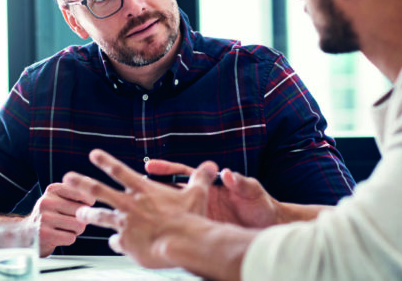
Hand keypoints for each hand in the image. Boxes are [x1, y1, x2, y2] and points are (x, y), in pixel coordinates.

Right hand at [29, 182, 94, 255]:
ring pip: (79, 225)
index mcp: (53, 189)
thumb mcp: (59, 198)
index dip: (88, 202)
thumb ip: (76, 192)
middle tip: (69, 220)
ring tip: (64, 228)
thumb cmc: (50, 215)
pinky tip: (58, 236)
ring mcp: (44, 218)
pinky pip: (71, 238)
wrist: (27, 233)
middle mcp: (47, 201)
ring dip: (76, 230)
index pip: (82, 193)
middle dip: (81, 219)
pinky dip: (68, 239)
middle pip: (82, 211)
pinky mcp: (44, 235)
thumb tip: (92, 190)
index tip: (84, 206)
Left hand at [63, 149, 218, 268]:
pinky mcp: (126, 244)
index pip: (120, 171)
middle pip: (99, 191)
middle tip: (68, 178)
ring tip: (79, 215)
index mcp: (143, 190)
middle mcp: (130, 205)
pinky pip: (116, 243)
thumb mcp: (196, 194)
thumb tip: (211, 166)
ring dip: (88, 215)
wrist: (184, 243)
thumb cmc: (190, 219)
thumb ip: (200, 178)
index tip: (93, 154)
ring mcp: (126, 224)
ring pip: (100, 217)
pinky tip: (115, 245)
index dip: (105, 161)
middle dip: (81, 183)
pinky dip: (116, 243)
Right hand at [145, 159, 282, 227]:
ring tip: (135, 215)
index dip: (166, 169)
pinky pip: (185, 230)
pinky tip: (156, 236)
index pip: (184, 173)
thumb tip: (227, 174)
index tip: (150, 166)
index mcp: (211, 186)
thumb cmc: (261, 206)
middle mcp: (202, 199)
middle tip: (132, 188)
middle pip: (172, 193)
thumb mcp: (253, 191)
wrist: (269, 227)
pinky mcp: (204, 230)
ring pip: (174, 213)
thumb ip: (241, 182)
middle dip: (151, 190)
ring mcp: (202, 215)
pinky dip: (170, 233)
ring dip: (157, 212)